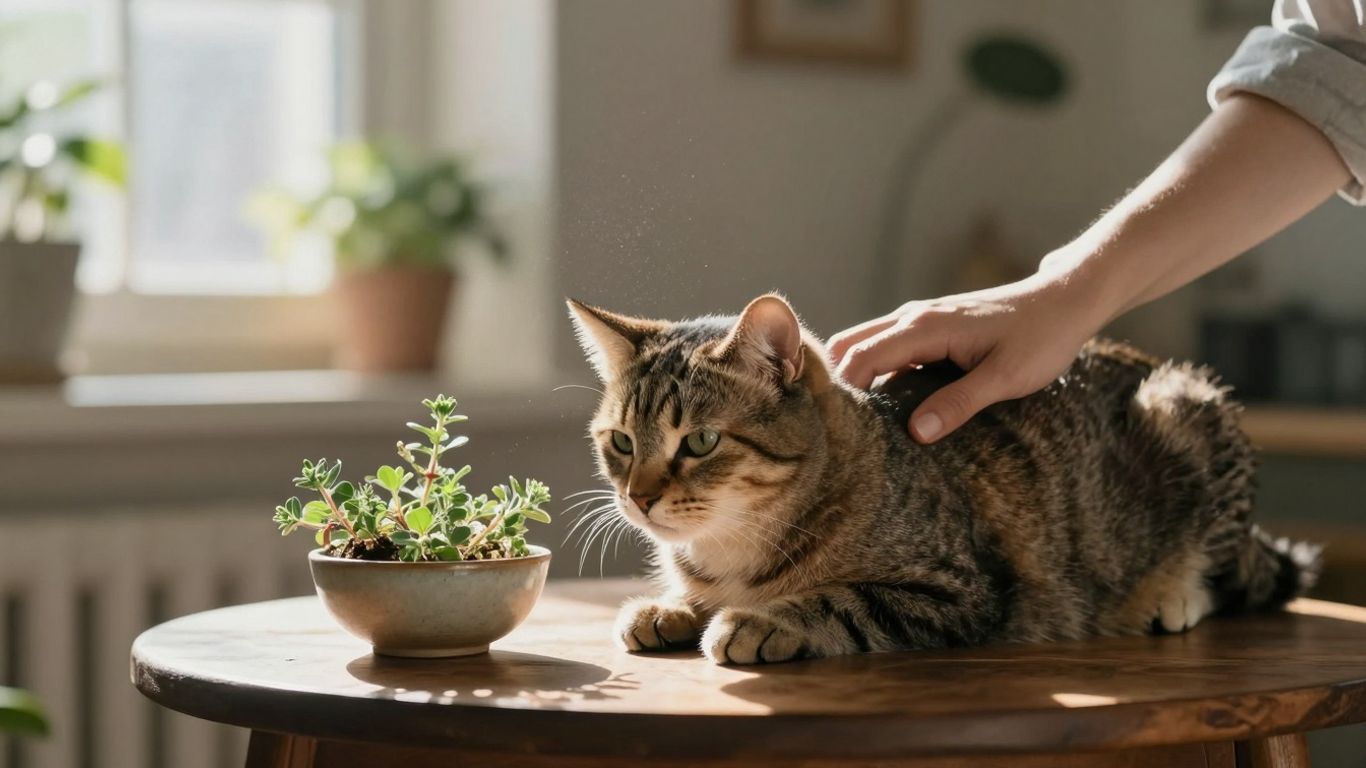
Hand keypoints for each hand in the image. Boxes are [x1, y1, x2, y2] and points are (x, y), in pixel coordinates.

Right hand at [829, 268, 1108, 442]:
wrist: (1065, 301)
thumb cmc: (1041, 338)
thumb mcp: (1005, 378)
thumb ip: (959, 403)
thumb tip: (916, 433)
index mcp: (925, 327)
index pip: (860, 356)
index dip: (842, 391)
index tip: (837, 428)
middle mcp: (913, 317)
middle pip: (848, 345)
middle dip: (836, 382)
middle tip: (839, 426)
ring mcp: (920, 320)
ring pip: (864, 343)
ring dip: (854, 375)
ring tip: (857, 419)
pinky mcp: (931, 328)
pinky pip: (887, 347)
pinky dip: (875, 371)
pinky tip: (888, 403)